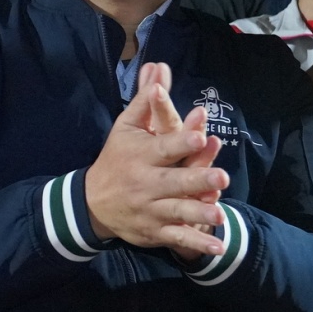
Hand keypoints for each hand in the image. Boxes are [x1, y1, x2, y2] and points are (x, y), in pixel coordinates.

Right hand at [82, 63, 228, 258]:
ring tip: (219, 213)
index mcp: (141, 155)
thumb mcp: (127, 126)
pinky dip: (197, 243)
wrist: (91, 202)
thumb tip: (160, 66)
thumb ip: (146, 98)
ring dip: (199, 213)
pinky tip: (217, 246)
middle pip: (174, 181)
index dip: (181, 141)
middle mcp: (146, 183)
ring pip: (177, 212)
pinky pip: (177, 238)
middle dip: (197, 180)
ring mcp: (150, 209)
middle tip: (221, 176)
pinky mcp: (154, 231)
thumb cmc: (117, 158)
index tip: (200, 135)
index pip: (163, 147)